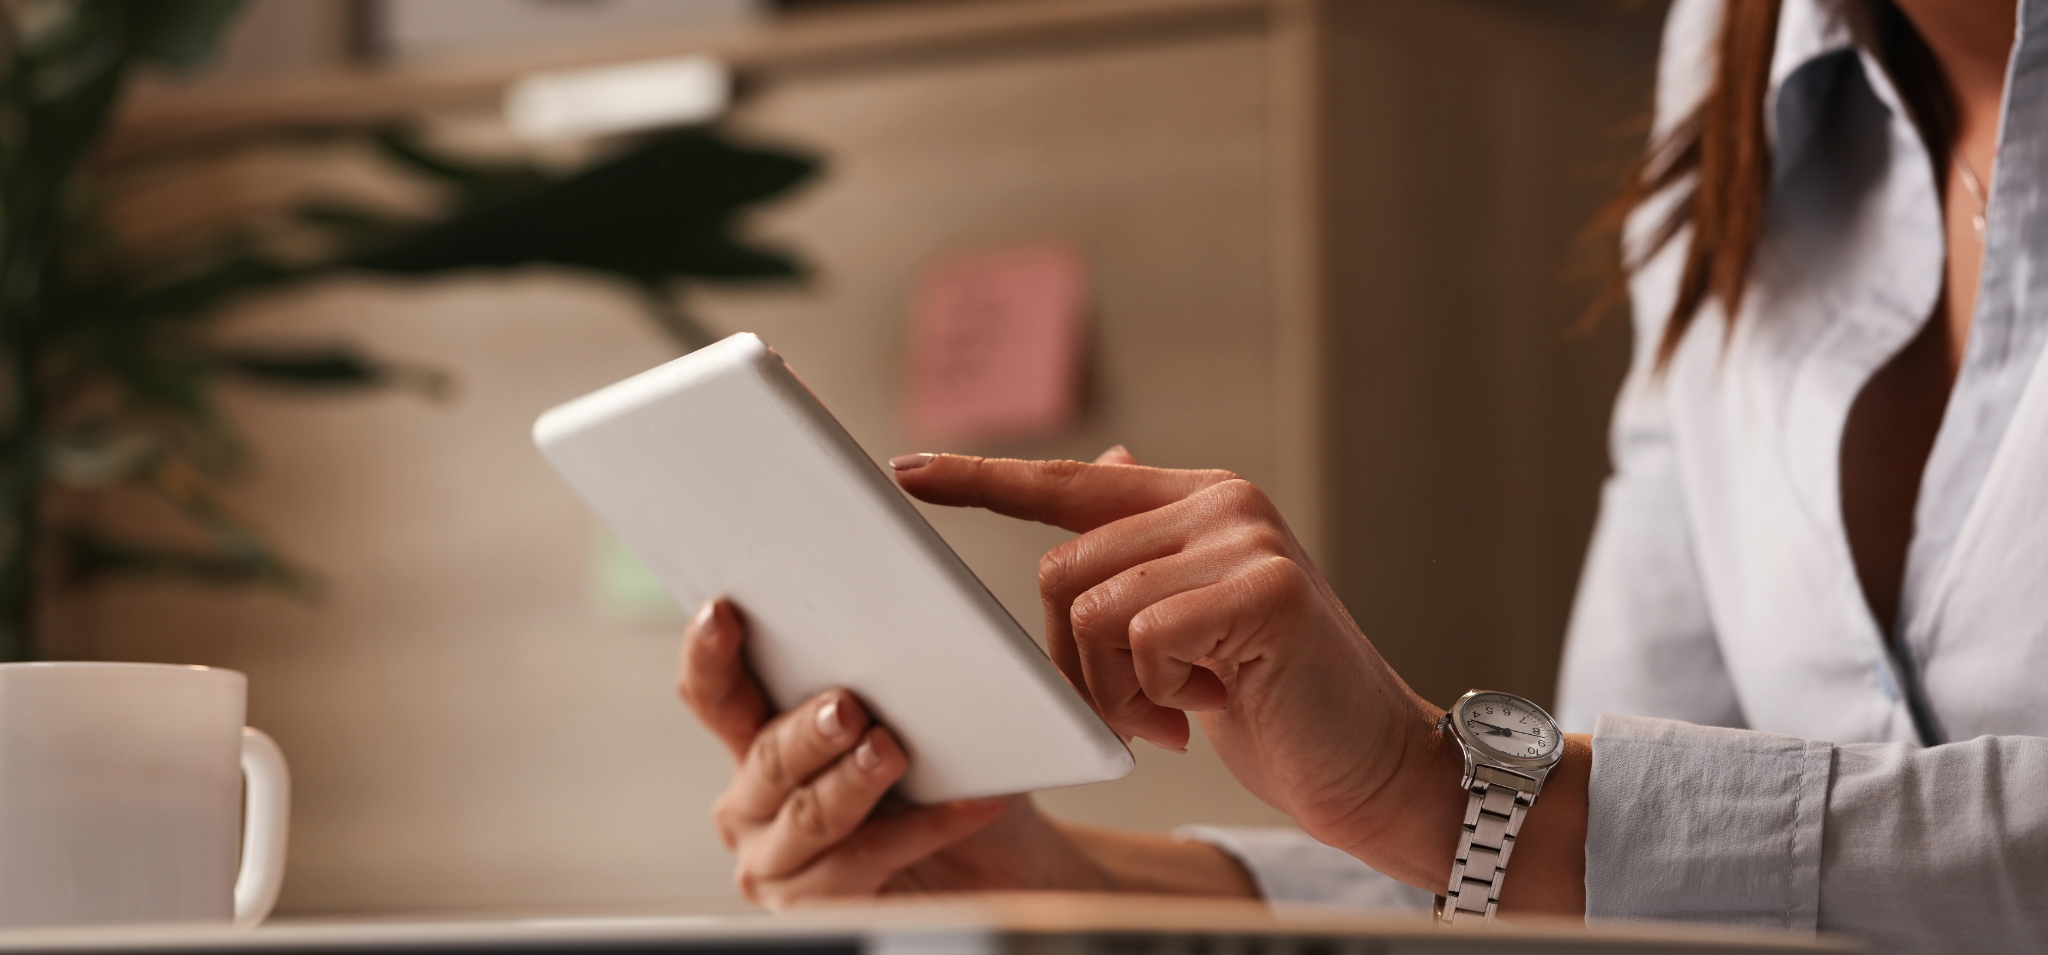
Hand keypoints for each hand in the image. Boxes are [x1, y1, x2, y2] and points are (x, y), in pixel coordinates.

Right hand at [679, 596, 1195, 906]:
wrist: (1008, 857)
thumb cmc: (966, 756)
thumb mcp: (970, 665)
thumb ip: (1018, 560)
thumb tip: (1109, 457)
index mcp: (765, 722)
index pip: (714, 683)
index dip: (710, 646)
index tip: (728, 605)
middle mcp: (752, 792)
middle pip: (757, 751)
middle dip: (801, 725)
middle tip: (849, 700)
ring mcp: (776, 861)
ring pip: (800, 819)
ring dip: (848, 781)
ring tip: (892, 748)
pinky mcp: (818, 909)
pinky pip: (861, 869)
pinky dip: (921, 832)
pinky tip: (972, 804)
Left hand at [889, 450, 1474, 889]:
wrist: (1371, 764)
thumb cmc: (1276, 703)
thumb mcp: (1196, 624)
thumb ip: (1150, 549)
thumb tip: (1106, 462)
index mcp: (1199, 503)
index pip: (1069, 482)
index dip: (981, 480)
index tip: (905, 472)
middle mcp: (1221, 504)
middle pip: (1061, 571)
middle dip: (1076, 665)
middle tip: (1140, 710)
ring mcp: (1245, 538)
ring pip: (1092, 609)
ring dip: (1115, 689)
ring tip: (1175, 713)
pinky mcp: (1263, 586)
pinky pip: (1141, 638)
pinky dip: (1157, 694)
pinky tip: (1208, 709)